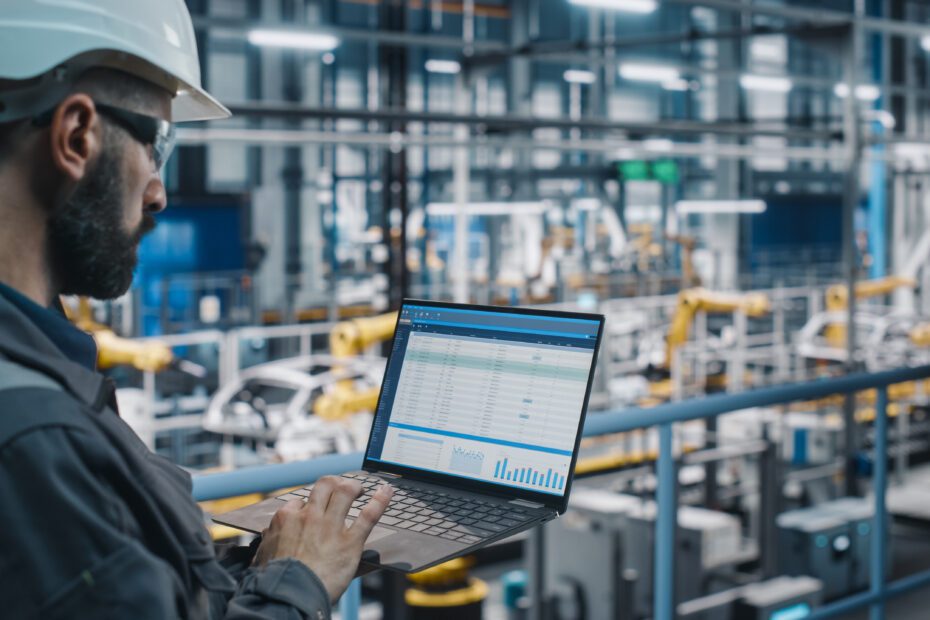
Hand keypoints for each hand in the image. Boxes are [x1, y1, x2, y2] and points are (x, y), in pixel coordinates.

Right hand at [252, 476, 393, 601]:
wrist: (288, 597)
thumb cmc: (274, 581)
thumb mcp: (263, 556)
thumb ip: (270, 540)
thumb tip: (268, 534)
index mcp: (287, 519)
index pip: (299, 501)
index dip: (308, 504)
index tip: (313, 508)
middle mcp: (310, 517)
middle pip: (325, 485)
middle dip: (334, 483)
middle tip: (340, 488)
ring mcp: (331, 527)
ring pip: (345, 492)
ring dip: (355, 487)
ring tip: (360, 489)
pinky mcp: (350, 542)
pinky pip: (368, 515)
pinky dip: (380, 501)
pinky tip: (386, 491)